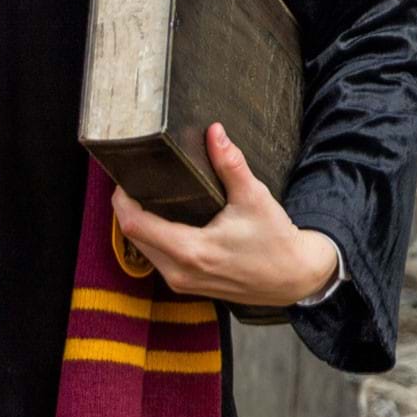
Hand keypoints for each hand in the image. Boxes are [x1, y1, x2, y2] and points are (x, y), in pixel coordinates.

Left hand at [111, 123, 340, 307]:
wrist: (294, 278)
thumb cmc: (275, 241)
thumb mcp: (254, 197)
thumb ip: (230, 164)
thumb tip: (214, 131)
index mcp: (191, 251)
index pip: (135, 225)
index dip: (122, 199)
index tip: (124, 177)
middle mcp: (179, 272)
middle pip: (132, 236)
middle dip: (128, 208)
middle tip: (134, 180)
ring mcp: (181, 282)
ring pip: (142, 249)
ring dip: (139, 224)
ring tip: (146, 195)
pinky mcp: (187, 285)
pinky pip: (156, 259)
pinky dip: (153, 238)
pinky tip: (162, 218)